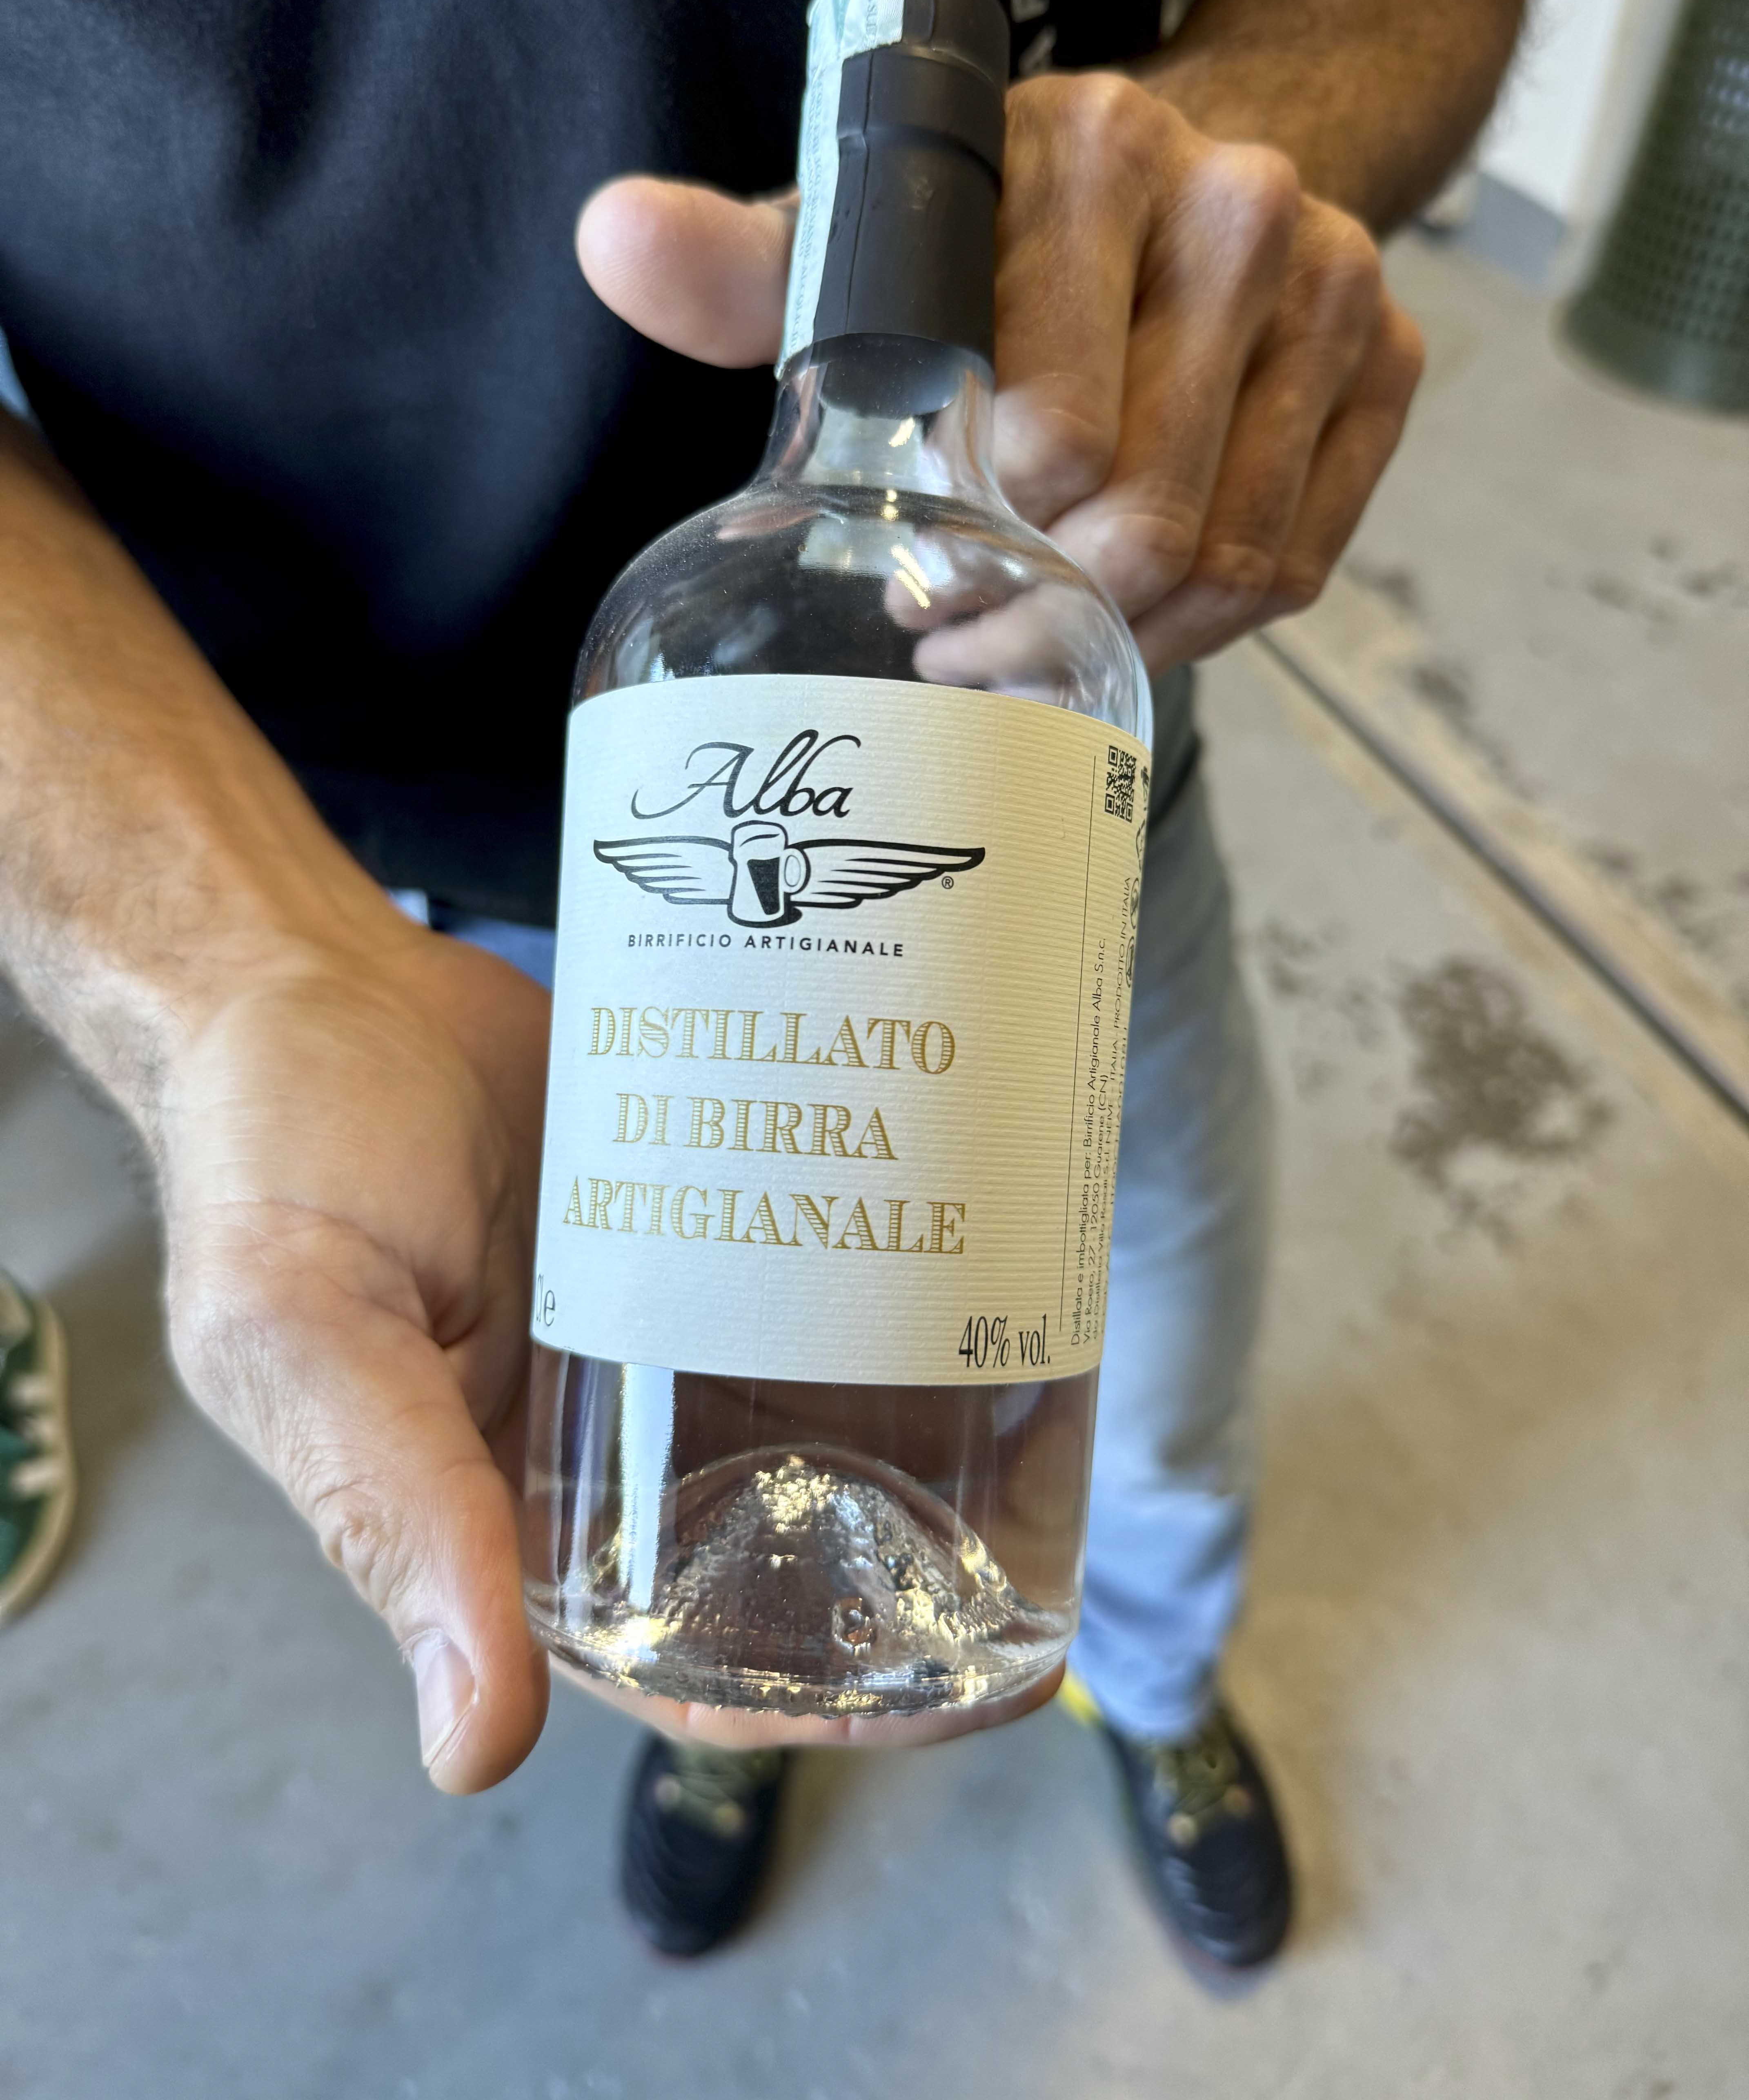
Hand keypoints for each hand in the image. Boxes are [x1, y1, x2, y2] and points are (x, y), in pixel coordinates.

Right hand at [158, 914, 1048, 1768]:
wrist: (315, 975)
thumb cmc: (279, 1154)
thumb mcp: (309, 1339)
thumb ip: (395, 1520)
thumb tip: (474, 1749)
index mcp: (489, 1515)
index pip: (659, 1657)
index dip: (788, 1697)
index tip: (917, 1697)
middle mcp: (589, 1440)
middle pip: (762, 1551)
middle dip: (890, 1579)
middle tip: (1014, 1564)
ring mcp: (659, 1325)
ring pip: (806, 1424)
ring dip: (921, 1446)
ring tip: (1041, 1430)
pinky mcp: (705, 1215)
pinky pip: (810, 1286)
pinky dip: (895, 1306)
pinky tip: (986, 1292)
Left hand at [575, 71, 1422, 671]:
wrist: (1169, 189)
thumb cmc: (989, 245)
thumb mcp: (863, 243)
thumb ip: (747, 264)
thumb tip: (611, 238)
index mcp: (1096, 153)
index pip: (1051, 427)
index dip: (979, 534)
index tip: (921, 571)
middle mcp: (1241, 204)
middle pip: (1146, 510)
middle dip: (1043, 603)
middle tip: (967, 630)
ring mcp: (1336, 285)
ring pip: (1229, 558)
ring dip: (1120, 633)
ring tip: (1040, 633)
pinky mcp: (1393, 366)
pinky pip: (1296, 566)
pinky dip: (1205, 627)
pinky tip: (1132, 615)